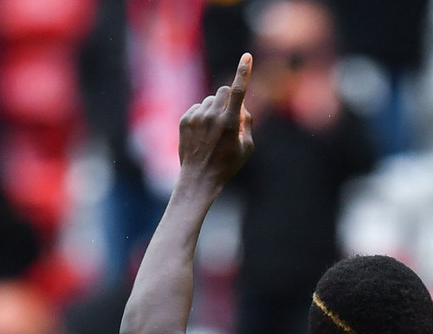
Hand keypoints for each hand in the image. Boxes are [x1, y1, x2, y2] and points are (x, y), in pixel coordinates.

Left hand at [178, 53, 253, 188]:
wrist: (199, 178)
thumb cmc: (227, 164)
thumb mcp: (247, 147)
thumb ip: (248, 122)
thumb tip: (241, 105)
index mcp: (230, 123)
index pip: (239, 91)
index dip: (244, 72)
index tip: (247, 57)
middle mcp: (212, 117)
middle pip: (224, 90)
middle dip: (229, 97)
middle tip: (230, 115)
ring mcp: (197, 117)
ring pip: (210, 99)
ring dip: (215, 109)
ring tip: (214, 131)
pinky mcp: (185, 119)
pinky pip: (198, 107)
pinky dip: (203, 116)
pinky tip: (203, 133)